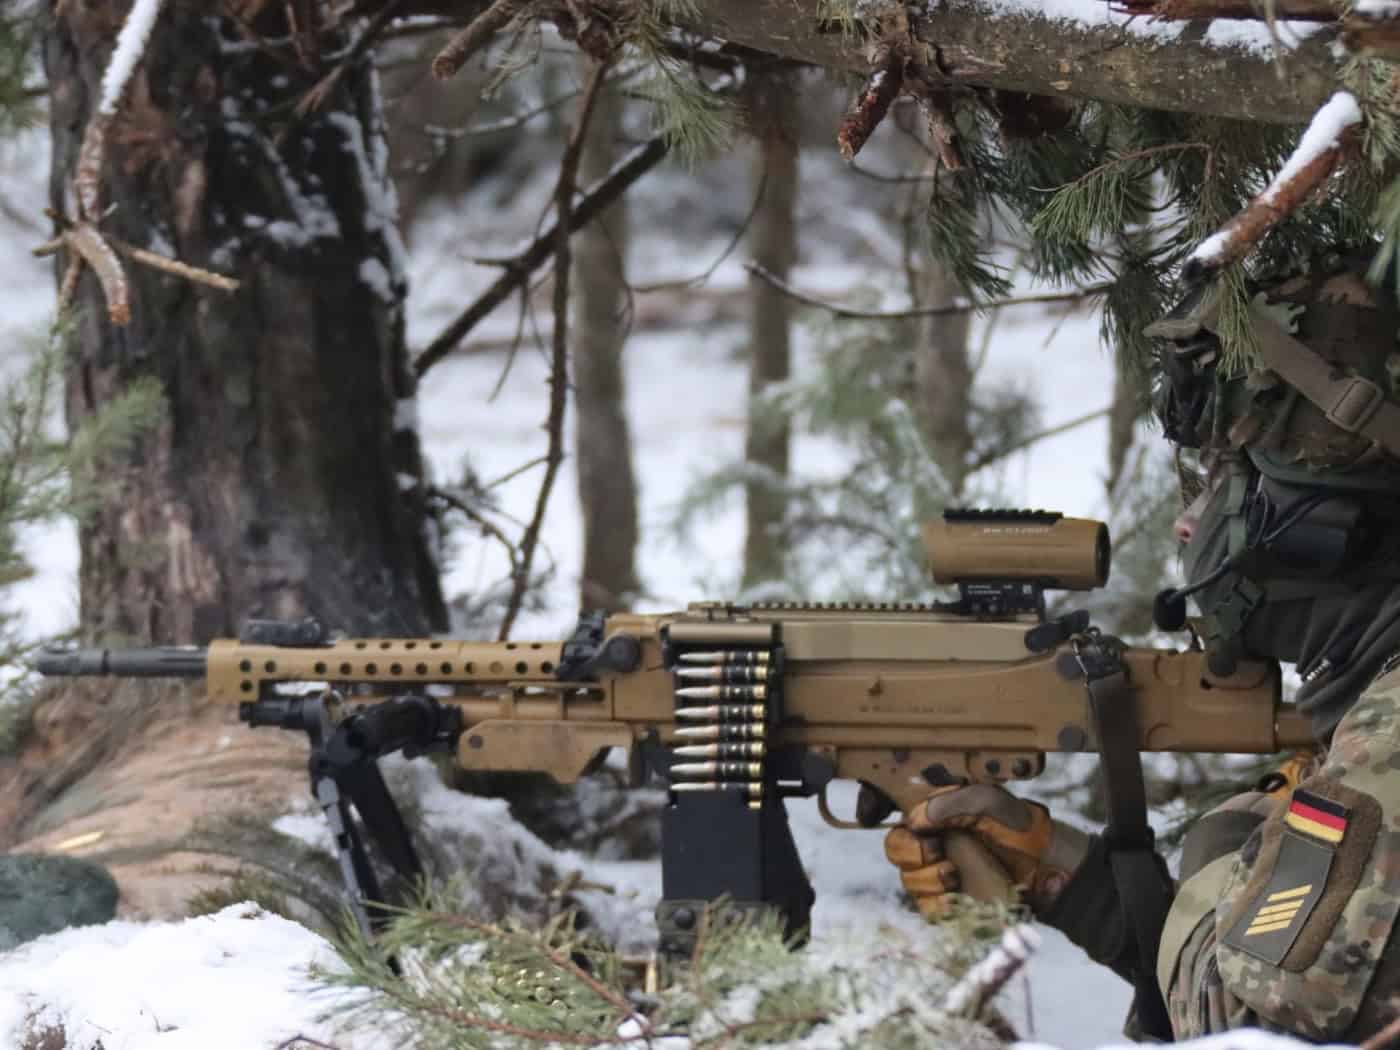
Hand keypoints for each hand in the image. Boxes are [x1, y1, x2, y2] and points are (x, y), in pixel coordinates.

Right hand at [884, 783, 1087, 919]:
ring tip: (956, 873)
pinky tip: (958, 893)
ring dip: (929, 876)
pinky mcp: (947, 901)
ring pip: (907, 876)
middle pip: (894, 844)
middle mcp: (932, 838)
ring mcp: (938, 870)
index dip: (871, 803)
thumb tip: (918, 818)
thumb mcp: (991, 801)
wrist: (1047, 870)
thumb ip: (953, 803)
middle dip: (911, 848)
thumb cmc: (1021, 828)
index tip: (872, 812)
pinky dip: (938, 902)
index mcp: (937, 809)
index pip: (891, 801)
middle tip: (937, 847)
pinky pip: (924, 905)